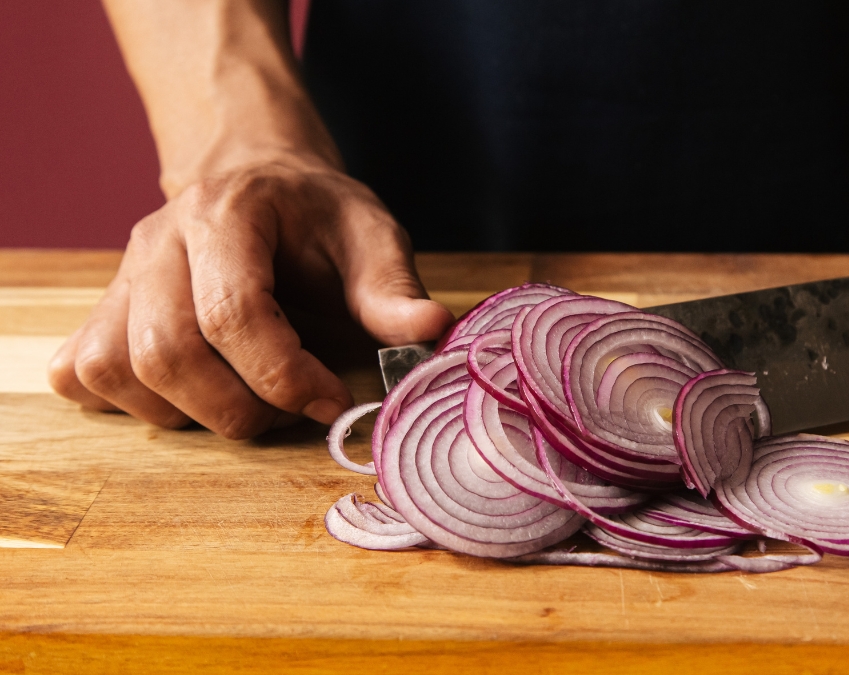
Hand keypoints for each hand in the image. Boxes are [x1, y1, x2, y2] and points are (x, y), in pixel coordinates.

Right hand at [48, 156, 452, 437]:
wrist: (257, 179)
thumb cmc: (315, 213)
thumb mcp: (369, 233)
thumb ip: (393, 287)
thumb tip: (432, 331)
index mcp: (226, 213)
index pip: (232, 313)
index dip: (285, 376)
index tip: (334, 402)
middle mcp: (157, 241)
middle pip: (166, 353)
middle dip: (240, 406)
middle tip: (294, 409)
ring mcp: (120, 276)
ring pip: (119, 372)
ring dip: (191, 413)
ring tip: (251, 399)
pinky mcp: (102, 309)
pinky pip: (84, 376)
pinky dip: (133, 404)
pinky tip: (192, 393)